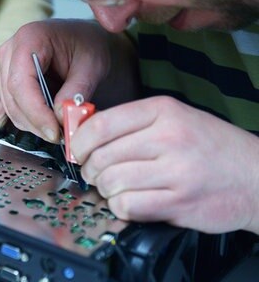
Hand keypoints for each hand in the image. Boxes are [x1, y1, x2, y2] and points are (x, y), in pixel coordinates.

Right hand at [0, 18, 136, 142]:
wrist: (83, 40)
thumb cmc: (87, 45)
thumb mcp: (92, 65)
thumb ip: (77, 89)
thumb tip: (61, 117)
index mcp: (29, 39)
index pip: (21, 83)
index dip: (35, 112)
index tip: (54, 131)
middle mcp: (9, 52)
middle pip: (12, 97)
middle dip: (36, 122)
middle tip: (62, 136)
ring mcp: (5, 67)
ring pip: (11, 107)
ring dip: (33, 124)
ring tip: (60, 129)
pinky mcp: (7, 82)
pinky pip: (13, 108)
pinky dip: (31, 121)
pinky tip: (51, 122)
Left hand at [73, 96, 258, 233]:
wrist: (256, 176)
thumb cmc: (211, 148)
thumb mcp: (175, 119)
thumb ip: (132, 124)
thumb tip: (86, 133)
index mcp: (162, 111)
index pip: (99, 125)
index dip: (80, 142)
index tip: (78, 151)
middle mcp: (168, 137)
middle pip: (101, 156)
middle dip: (91, 169)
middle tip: (97, 173)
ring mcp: (175, 170)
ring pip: (111, 182)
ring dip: (106, 190)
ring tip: (118, 187)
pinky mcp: (179, 201)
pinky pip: (127, 205)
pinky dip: (121, 207)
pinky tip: (131, 201)